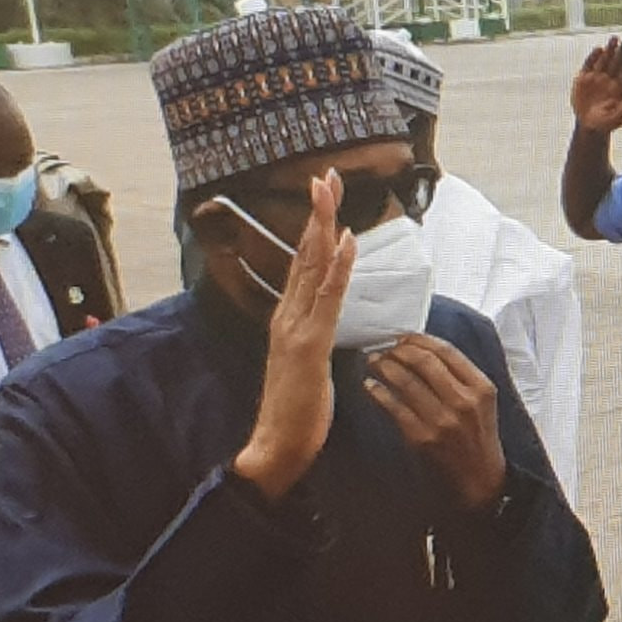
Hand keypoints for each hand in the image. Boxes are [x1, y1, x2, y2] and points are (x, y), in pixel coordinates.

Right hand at [235, 172, 353, 502]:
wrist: (275, 447)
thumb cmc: (295, 410)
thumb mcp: (307, 364)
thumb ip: (313, 337)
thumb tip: (324, 319)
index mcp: (289, 319)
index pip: (304, 264)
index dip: (315, 229)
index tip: (324, 196)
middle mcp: (287, 315)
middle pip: (305, 253)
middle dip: (316, 213)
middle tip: (325, 175)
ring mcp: (295, 327)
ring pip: (311, 266)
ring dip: (324, 225)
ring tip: (331, 190)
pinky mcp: (307, 344)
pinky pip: (327, 297)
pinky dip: (337, 266)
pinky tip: (346, 240)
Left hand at [364, 334, 508, 512]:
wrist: (480, 479)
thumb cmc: (478, 437)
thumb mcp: (482, 402)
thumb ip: (463, 377)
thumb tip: (425, 350)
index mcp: (481, 388)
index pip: (447, 351)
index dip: (419, 340)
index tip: (404, 337)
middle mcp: (463, 401)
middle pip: (423, 362)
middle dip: (398, 350)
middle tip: (386, 349)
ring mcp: (442, 420)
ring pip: (405, 381)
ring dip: (384, 367)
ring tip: (374, 362)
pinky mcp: (422, 438)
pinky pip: (394, 408)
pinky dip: (378, 392)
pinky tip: (370, 386)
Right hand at [571, 37, 621, 134]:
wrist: (588, 125)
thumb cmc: (605, 122)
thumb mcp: (617, 118)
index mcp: (620, 88)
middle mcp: (609, 80)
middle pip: (615, 63)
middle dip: (619, 52)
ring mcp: (597, 78)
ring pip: (604, 61)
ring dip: (608, 50)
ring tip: (613, 40)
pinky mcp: (584, 78)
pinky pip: (589, 65)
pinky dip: (593, 57)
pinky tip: (598, 49)